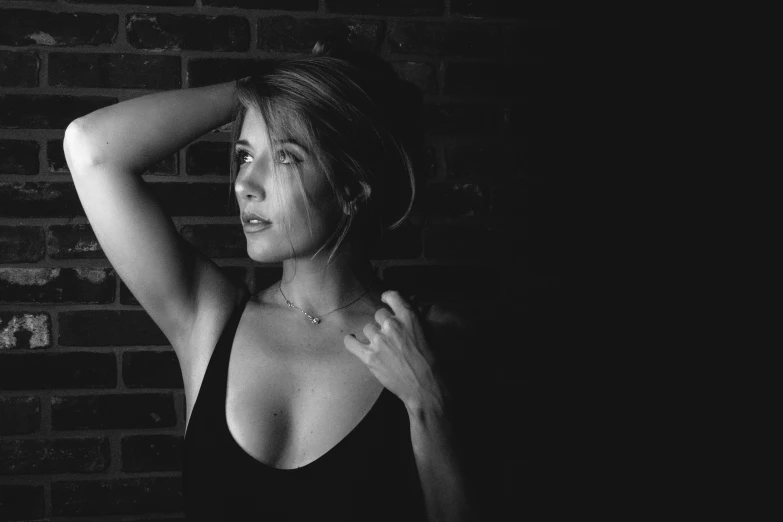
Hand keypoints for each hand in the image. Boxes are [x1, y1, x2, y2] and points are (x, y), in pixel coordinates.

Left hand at [343, 290, 445, 412]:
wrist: (426, 386)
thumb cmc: (432, 361)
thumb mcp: (428, 332)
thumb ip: (414, 319)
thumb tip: (406, 307)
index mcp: (409, 316)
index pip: (392, 296)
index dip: (387, 297)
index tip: (385, 300)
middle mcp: (392, 325)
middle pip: (379, 314)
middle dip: (383, 323)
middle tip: (391, 335)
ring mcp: (379, 341)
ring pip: (368, 328)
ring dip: (373, 335)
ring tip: (381, 345)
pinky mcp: (370, 357)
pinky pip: (351, 343)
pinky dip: (351, 341)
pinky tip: (353, 341)